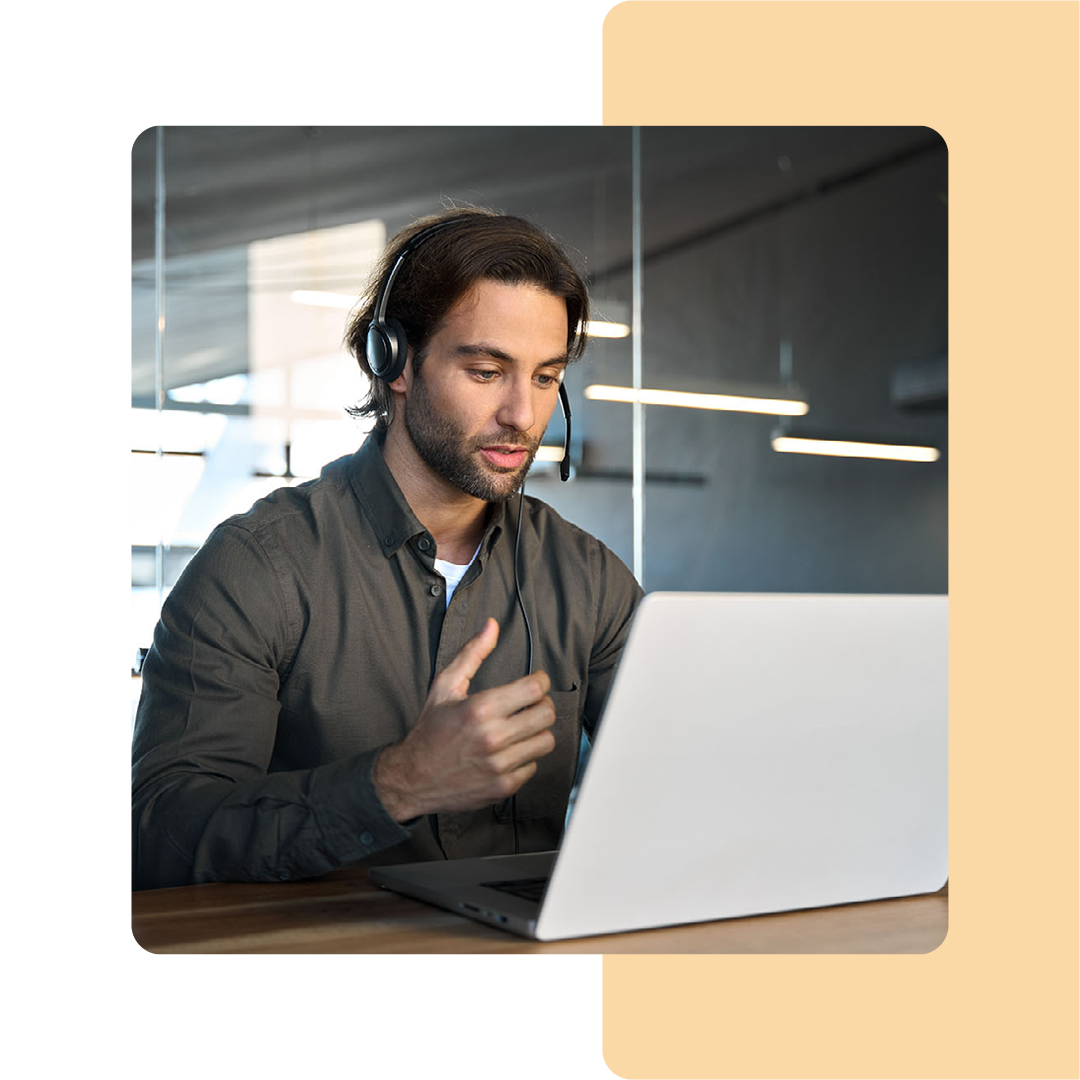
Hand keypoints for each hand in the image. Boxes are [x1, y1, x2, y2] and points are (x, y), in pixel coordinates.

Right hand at [373, 618, 556, 821]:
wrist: (412, 777)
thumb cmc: (430, 729)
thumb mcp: (446, 686)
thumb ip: (472, 653)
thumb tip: (491, 625)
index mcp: (480, 709)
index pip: (534, 689)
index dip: (540, 681)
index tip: (535, 682)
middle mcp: (493, 737)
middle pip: (546, 714)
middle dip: (542, 704)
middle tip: (531, 704)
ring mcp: (499, 764)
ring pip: (546, 741)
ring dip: (537, 731)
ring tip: (521, 728)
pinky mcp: (503, 786)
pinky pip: (534, 766)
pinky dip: (525, 757)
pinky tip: (509, 751)